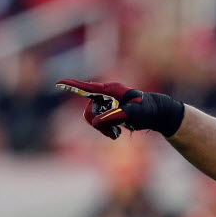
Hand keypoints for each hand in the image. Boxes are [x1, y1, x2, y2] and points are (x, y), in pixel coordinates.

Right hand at [55, 79, 183, 138]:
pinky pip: (99, 122)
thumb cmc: (147, 110)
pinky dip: (105, 129)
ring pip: (93, 119)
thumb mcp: (133, 114)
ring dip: (103, 128)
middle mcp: (105, 95)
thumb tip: (95, 122)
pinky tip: (117, 133)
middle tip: (114, 134)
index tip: (58, 82)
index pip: (88, 88)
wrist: (157, 114)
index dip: (72, 86)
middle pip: (89, 111)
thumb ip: (114, 116)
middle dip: (98, 124)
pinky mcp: (109, 110)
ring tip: (117, 134)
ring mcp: (106, 103)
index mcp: (110, 91)